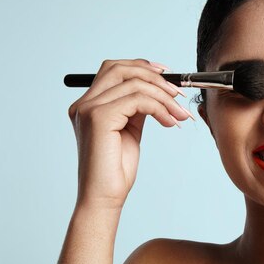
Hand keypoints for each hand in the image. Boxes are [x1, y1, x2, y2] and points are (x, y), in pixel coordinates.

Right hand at [67, 59, 192, 210]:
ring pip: (134, 84)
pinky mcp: (99, 118)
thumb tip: (157, 89)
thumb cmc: (116, 169)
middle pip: (120, 68)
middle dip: (154, 76)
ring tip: (179, 114)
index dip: (142, 66)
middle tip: (178, 92)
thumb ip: (136, 107)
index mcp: (88, 105)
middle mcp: (84, 104)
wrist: (104, 197)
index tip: (169, 76)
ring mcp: (88, 109)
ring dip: (164, 97)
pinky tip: (169, 122)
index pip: (114, 69)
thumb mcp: (129, 129)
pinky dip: (160, 108)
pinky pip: (138, 100)